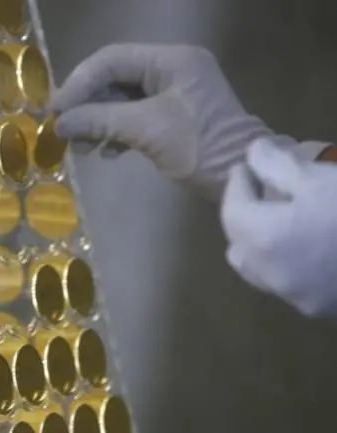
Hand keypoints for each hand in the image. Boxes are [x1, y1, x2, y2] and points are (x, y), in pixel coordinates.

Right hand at [51, 44, 277, 198]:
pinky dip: (115, 132)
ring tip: (81, 148)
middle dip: (87, 105)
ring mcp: (173, 93)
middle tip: (64, 130)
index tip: (56, 110)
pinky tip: (104, 153)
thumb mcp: (146, 130)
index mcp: (171, 60)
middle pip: (114, 79)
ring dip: (98, 122)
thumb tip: (59, 123)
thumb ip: (99, 120)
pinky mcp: (172, 117)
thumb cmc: (199, 147)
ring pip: (121, 100)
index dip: (79, 82)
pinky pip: (133, 116)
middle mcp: (172, 69)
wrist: (242, 179)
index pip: (112, 60)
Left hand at [221, 138, 336, 317]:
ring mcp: (293, 296)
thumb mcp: (319, 178)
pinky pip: (286, 283)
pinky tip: (305, 247)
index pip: (233, 210)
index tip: (246, 167)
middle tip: (259, 191)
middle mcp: (268, 274)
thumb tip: (253, 155)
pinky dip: (284, 263)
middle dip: (243, 214)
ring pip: (257, 269)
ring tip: (277, 220)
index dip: (238, 185)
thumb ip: (276, 165)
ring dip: (258, 244)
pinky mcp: (318, 309)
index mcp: (262, 239)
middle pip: (239, 242)